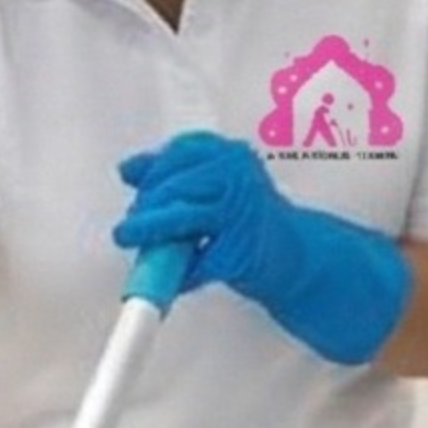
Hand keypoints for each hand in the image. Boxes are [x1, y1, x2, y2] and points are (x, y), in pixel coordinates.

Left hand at [111, 131, 412, 367]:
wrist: (299, 258)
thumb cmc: (250, 222)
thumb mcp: (216, 187)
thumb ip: (178, 176)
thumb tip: (128, 169)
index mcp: (232, 157)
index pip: (182, 151)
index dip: (153, 167)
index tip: (132, 178)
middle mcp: (238, 176)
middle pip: (175, 184)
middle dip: (146, 205)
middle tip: (128, 225)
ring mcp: (240, 212)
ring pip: (180, 217)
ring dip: (149, 232)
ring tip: (129, 239)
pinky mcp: (239, 250)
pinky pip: (196, 260)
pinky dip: (182, 271)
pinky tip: (175, 276)